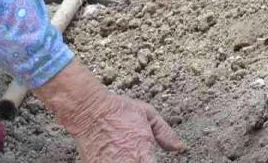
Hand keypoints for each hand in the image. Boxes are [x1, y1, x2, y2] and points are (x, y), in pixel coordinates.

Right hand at [40, 61, 184, 161]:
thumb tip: (179, 147)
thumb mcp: (146, 113)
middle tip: (139, 156)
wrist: (88, 111)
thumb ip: (164, 132)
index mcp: (143, 150)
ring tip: (127, 155)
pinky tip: (115, 157)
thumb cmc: (117, 110)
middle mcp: (128, 162)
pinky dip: (114, 162)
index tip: (152, 160)